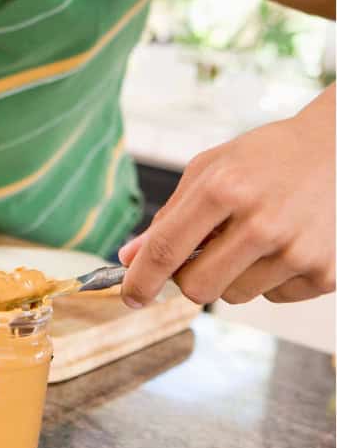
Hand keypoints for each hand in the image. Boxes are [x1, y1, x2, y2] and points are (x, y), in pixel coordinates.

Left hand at [119, 85, 334, 307]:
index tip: (130, 296)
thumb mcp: (210, 169)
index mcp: (224, 188)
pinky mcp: (324, 272)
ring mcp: (295, 250)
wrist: (335, 150)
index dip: (141, 281)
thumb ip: (169, 216)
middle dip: (187, 279)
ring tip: (251, 237)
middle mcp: (261, 223)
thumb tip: (130, 258)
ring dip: (231, 275)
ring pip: (234, 296)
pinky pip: (273, 297)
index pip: (167, 250)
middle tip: (199, 254)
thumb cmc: (264, 158)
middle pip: (198, 288)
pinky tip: (282, 243)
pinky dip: (269, 278)